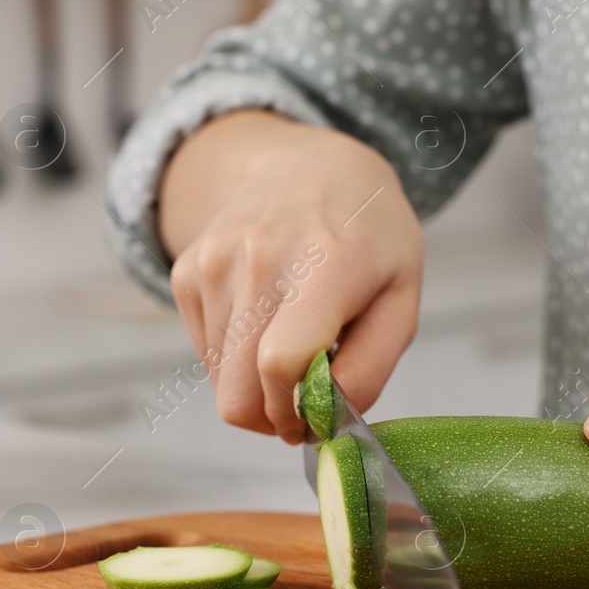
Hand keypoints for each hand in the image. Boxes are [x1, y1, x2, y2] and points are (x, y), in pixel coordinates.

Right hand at [161, 110, 422, 441]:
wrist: (310, 168)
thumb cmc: (369, 237)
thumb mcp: (402, 299)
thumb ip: (371, 368)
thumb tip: (326, 419)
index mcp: (324, 263)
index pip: (281, 364)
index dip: (296, 409)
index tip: (318, 413)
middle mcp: (257, 260)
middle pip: (238, 393)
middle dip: (273, 416)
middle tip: (304, 401)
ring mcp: (212, 263)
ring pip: (220, 382)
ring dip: (256, 385)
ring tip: (290, 344)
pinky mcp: (186, 272)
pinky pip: (205, 353)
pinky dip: (234, 357)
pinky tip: (264, 321)